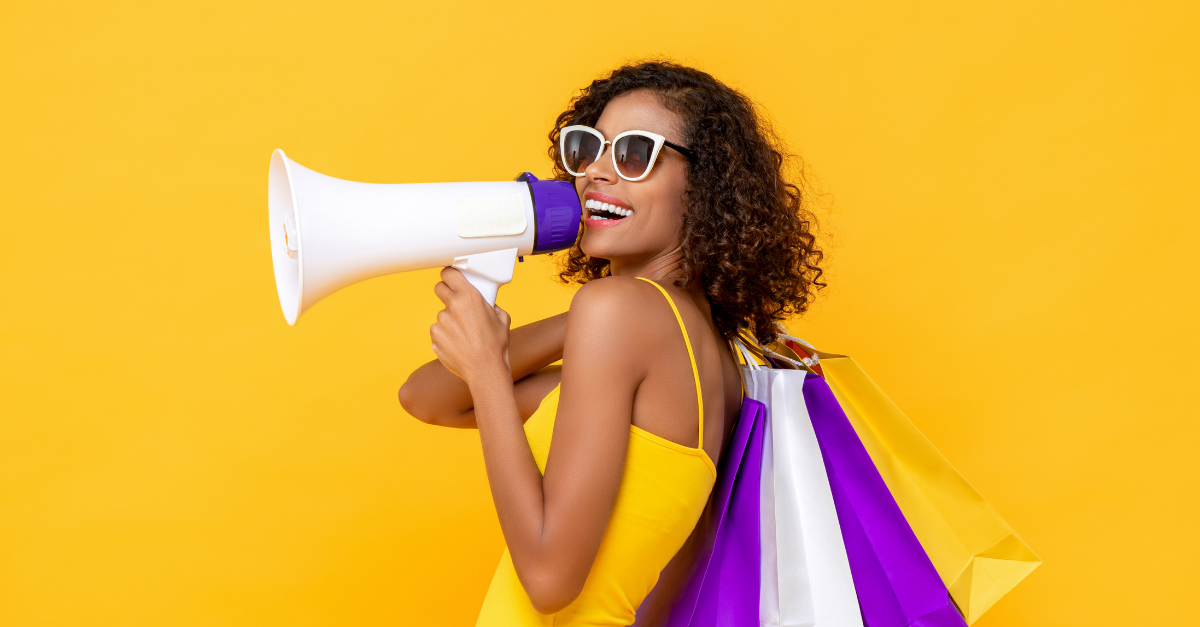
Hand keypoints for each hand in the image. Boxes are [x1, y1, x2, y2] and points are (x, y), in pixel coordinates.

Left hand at [430, 267, 511, 385]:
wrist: (485, 370)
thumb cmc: (495, 346)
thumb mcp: (502, 319)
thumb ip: (492, 306)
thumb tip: (487, 304)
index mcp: (470, 297)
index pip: (449, 274)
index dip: (449, 275)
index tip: (451, 278)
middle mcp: (453, 306)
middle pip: (439, 288)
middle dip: (446, 293)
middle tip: (456, 303)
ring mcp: (441, 321)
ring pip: (442, 314)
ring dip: (450, 320)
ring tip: (464, 334)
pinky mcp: (435, 336)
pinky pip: (438, 330)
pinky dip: (445, 335)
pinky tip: (458, 343)